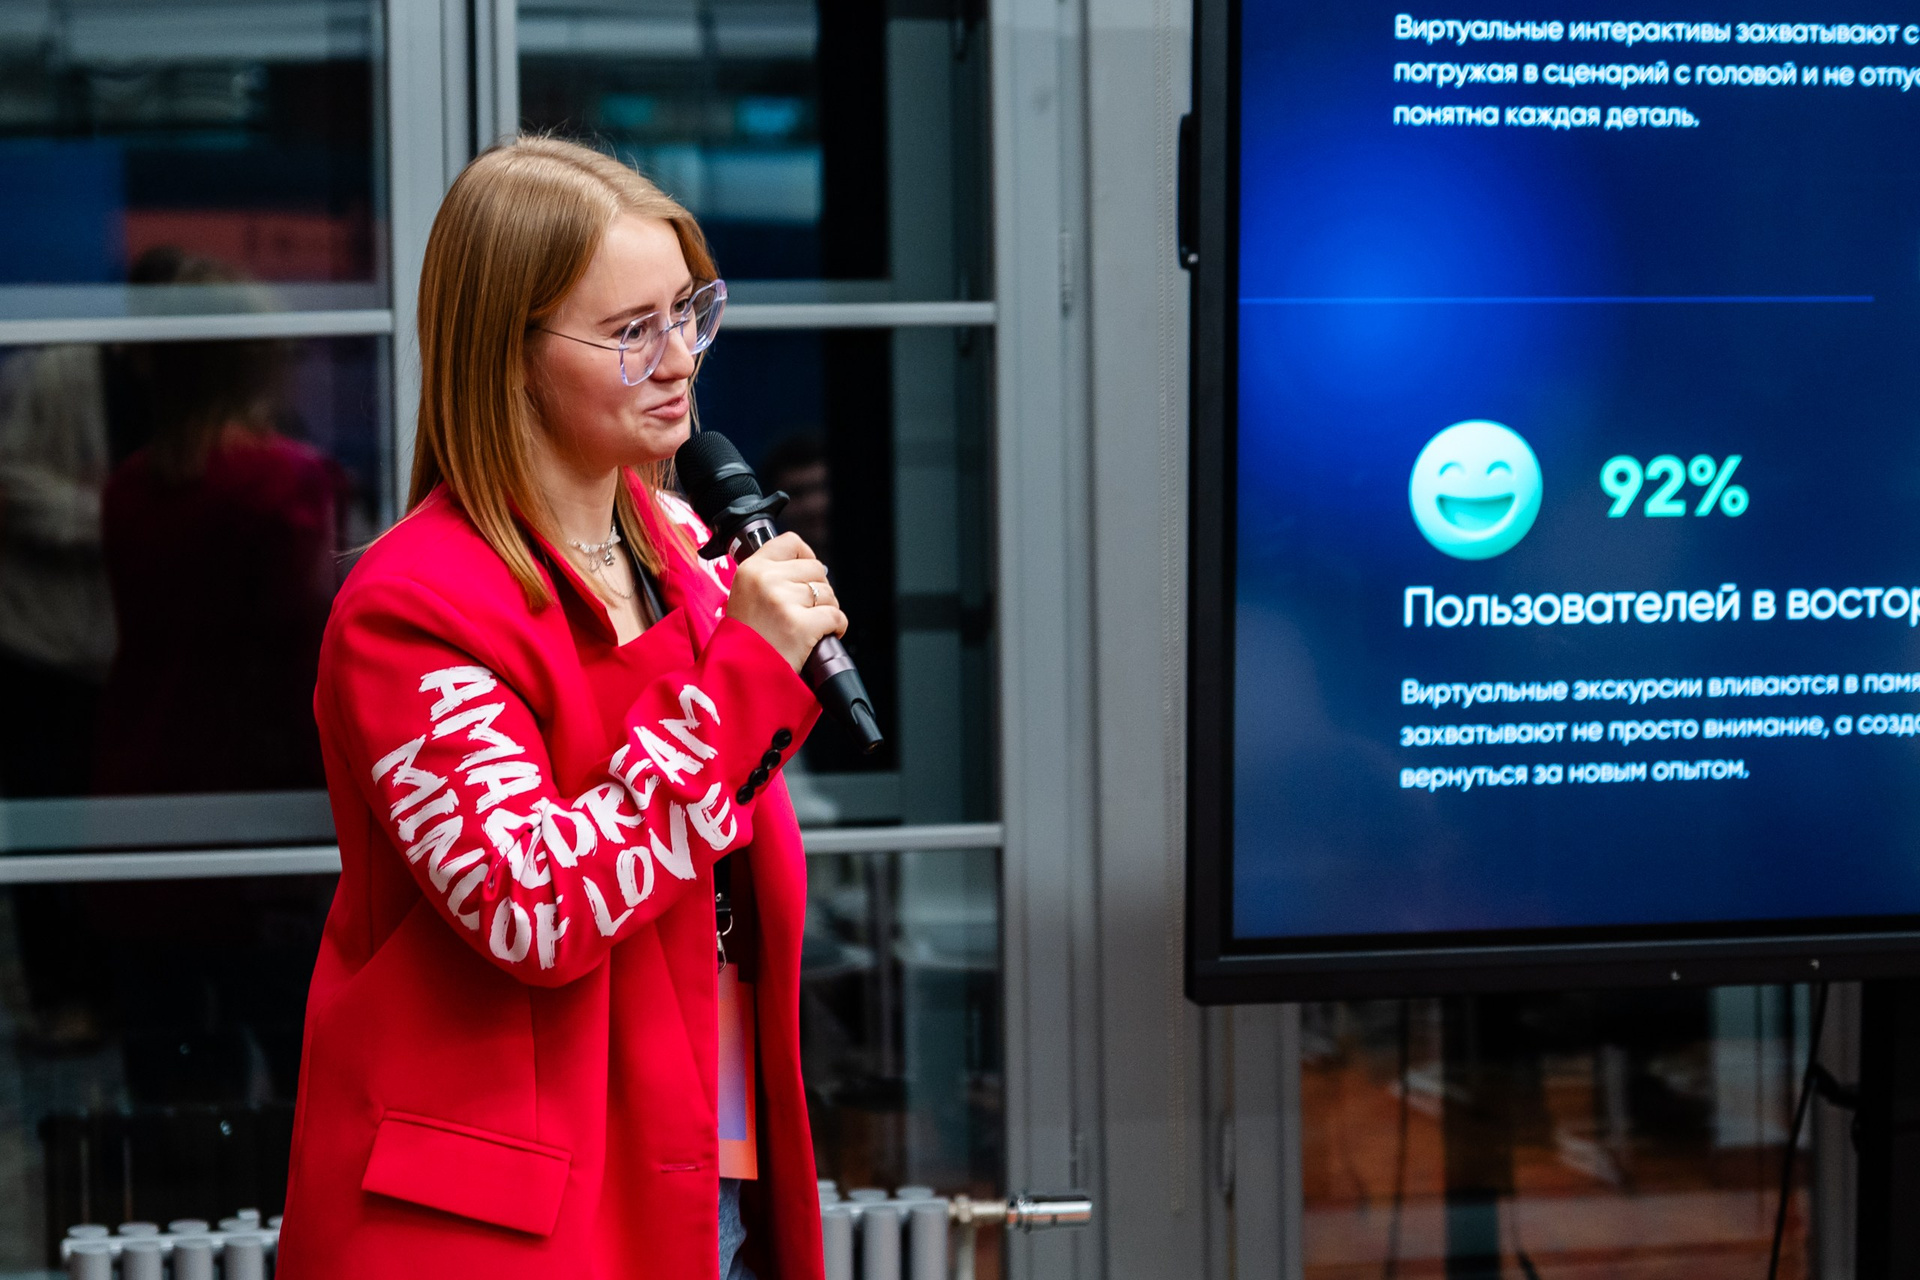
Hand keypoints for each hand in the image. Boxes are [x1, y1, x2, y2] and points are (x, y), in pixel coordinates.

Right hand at [724, 532, 847, 670]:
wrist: (740, 675)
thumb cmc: (746, 639)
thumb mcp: (745, 596)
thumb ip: (771, 577)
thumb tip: (810, 569)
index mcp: (751, 569)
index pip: (790, 542)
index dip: (806, 556)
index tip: (807, 574)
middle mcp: (766, 580)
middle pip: (816, 569)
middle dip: (819, 589)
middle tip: (807, 610)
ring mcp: (783, 601)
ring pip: (828, 594)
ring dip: (827, 610)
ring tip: (810, 626)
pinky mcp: (800, 625)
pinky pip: (836, 616)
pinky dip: (836, 627)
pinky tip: (823, 636)